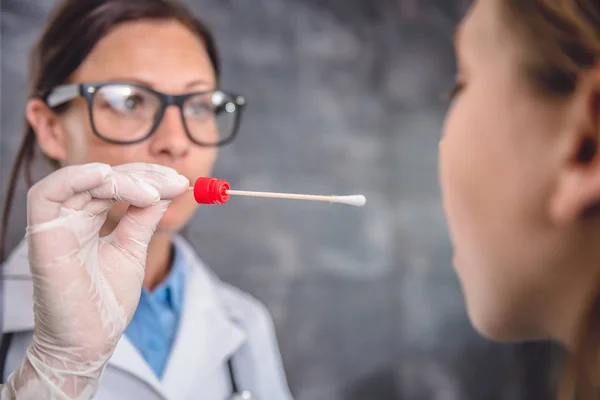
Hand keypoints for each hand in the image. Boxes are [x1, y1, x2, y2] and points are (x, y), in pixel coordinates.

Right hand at [2, 162, 188, 399]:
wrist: (90, 342)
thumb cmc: (106, 301)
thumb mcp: (133, 248)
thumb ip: (144, 216)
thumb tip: (168, 186)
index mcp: (87, 220)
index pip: (114, 183)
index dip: (145, 176)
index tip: (179, 181)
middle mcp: (68, 218)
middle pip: (101, 177)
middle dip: (140, 175)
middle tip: (173, 182)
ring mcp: (54, 226)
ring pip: (80, 180)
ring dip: (119, 178)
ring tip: (151, 191)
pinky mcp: (42, 237)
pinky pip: (46, 194)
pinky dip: (75, 178)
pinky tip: (107, 177)